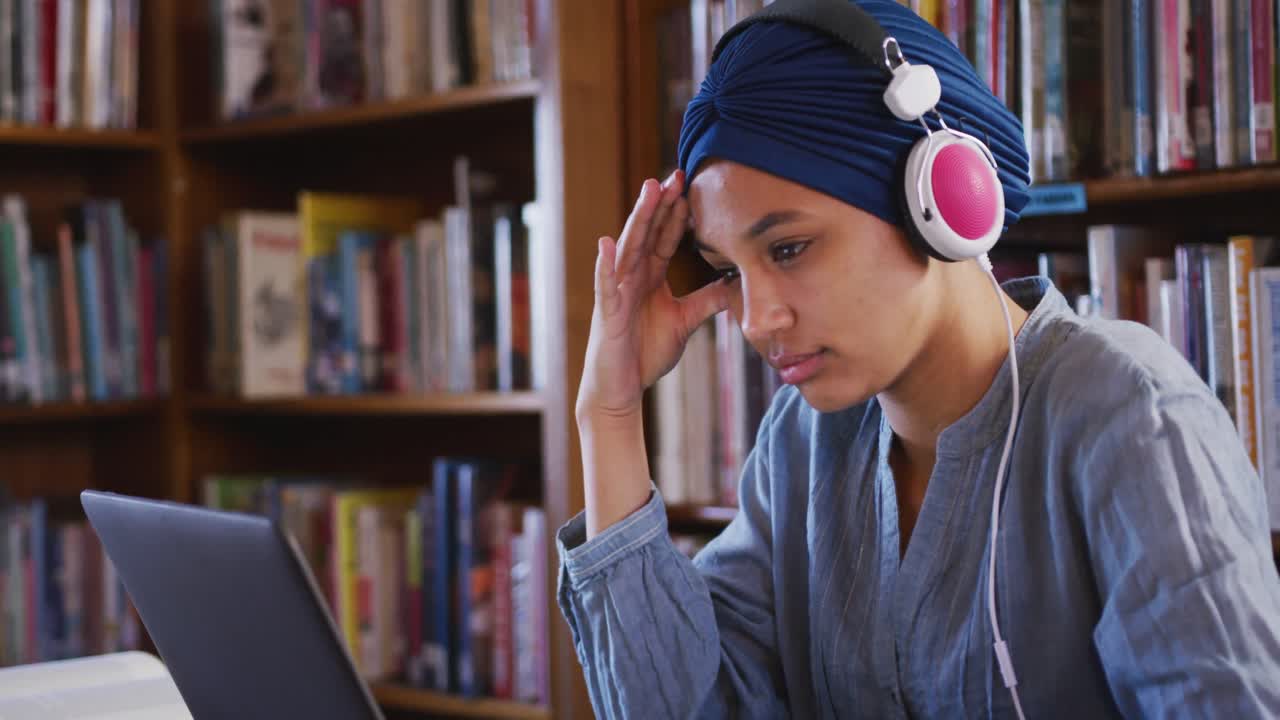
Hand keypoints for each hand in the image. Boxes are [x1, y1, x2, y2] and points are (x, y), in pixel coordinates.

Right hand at [576, 170, 730, 423]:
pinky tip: (607, 244)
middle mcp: (631, 278)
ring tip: (649, 191)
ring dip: (638, 219)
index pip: (664, 237)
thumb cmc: (646, 353)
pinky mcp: (608, 314)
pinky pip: (606, 286)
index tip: (691, 186)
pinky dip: (605, 265)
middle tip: (675, 174)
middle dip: (660, 203)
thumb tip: (735, 284)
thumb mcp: (685, 322)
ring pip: (629, 248)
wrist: (621, 388)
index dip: (677, 213)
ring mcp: (617, 293)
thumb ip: (706, 301)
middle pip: (647, 233)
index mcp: (649, 277)